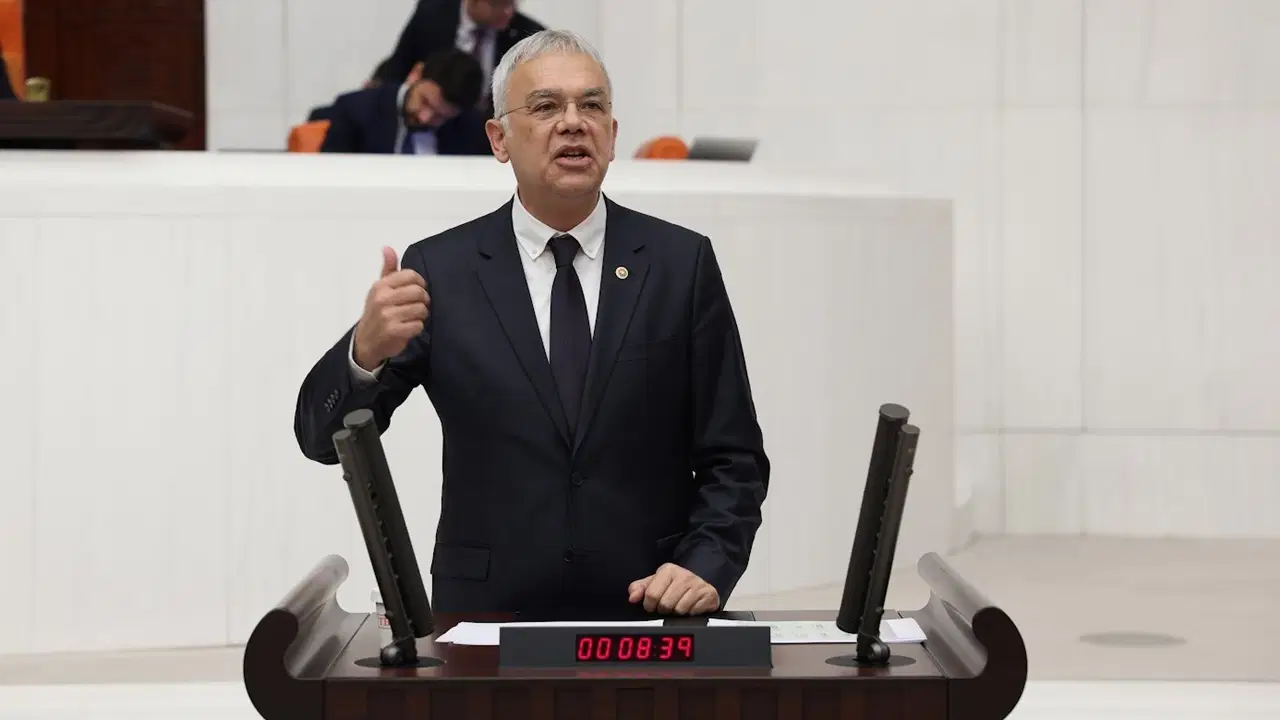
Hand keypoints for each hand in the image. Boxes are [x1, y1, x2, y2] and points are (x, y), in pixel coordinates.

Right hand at [353, 247, 428, 370]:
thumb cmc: (377, 312)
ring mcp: (387, 316)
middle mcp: (383, 299)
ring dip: (421, 315)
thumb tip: (387, 248)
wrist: (366, 342)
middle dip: (423, 300)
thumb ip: (388, 269)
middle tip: (417, 305)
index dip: (420, 283)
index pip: (411, 275)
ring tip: (412, 317)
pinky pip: (418, 325)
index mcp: (381, 286)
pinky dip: (417, 328)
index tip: (417, 290)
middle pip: (419, 292)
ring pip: (421, 309)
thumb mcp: (379, 289)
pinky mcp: (394, 331)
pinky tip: (409, 328)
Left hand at [628, 563, 719, 614]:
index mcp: (668, 570)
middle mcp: (684, 575)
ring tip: (678, 607)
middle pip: (665, 604)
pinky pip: (692, 613)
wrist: (699, 587)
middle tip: (667, 607)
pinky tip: (689, 608)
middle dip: (664, 610)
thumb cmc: (674, 586)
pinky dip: (689, 614)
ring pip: (679, 610)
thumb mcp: (654, 584)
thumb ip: (638, 589)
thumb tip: (632, 597)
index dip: (650, 605)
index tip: (653, 605)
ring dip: (676, 613)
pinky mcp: (708, 594)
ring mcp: (698, 584)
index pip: (651, 595)